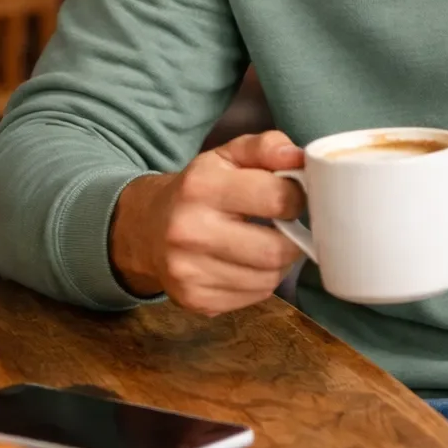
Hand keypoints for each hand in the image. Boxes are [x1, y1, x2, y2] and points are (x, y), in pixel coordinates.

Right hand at [109, 130, 305, 315]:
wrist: (148, 228)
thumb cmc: (200, 189)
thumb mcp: (228, 155)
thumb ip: (267, 147)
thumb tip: (299, 158)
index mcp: (202, 186)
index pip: (277, 198)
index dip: (297, 198)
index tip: (292, 197)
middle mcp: (190, 231)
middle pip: (276, 249)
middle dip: (294, 238)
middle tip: (288, 227)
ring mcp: (189, 271)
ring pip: (269, 278)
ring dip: (280, 262)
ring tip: (269, 243)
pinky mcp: (195, 299)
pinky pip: (255, 296)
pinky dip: (263, 281)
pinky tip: (250, 263)